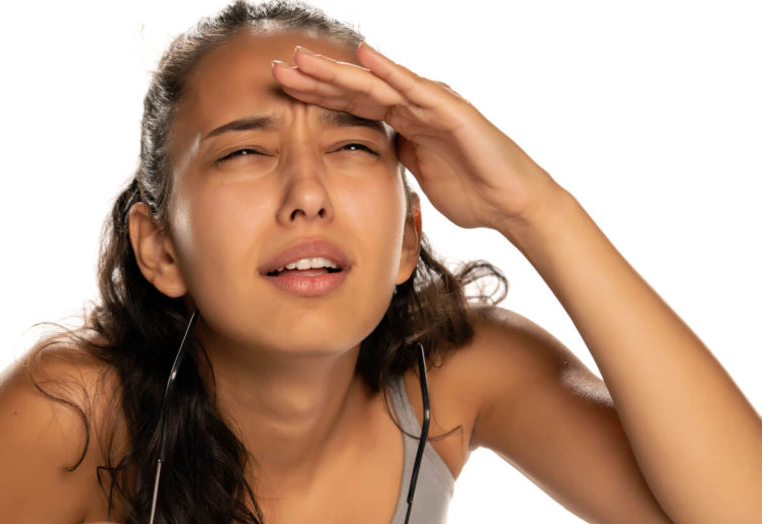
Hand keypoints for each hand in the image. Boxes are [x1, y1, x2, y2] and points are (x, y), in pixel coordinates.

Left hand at [272, 42, 566, 233]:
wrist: (510, 204)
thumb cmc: (470, 192)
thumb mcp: (415, 175)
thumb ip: (392, 159)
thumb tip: (365, 158)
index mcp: (401, 124)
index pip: (350, 105)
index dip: (315, 96)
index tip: (280, 91)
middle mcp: (413, 106)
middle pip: (355, 88)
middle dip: (315, 78)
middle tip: (277, 68)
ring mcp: (431, 104)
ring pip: (376, 83)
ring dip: (339, 71)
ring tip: (304, 59)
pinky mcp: (450, 110)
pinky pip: (414, 87)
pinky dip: (390, 70)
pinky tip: (364, 55)